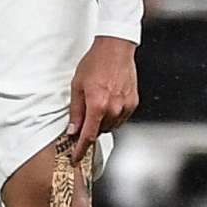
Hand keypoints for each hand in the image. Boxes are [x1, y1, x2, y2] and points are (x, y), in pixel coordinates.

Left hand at [68, 35, 138, 153]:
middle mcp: (113, 108)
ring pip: (111, 126)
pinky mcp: (133, 103)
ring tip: (99, 102)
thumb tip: (73, 130)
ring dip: (103, 122)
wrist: (115, 49)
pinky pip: (121, 117)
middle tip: (86, 115)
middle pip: (100, 131)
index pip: (88, 136)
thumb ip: (76, 111)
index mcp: (97, 105)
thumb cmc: (95, 63)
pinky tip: (110, 100)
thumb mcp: (77, 86)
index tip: (76, 158)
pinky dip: (114, 115)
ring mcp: (125, 106)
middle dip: (91, 128)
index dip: (81, 149)